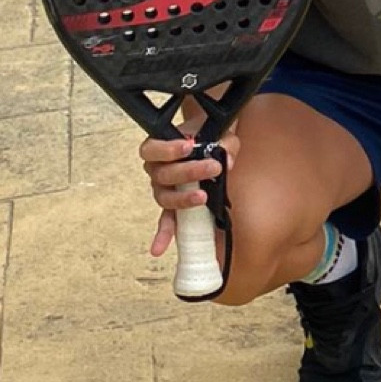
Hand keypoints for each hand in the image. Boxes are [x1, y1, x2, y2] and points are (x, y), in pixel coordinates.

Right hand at [141, 128, 238, 257]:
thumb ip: (224, 143)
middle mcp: (156, 170)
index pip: (153, 149)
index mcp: (159, 148)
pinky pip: (166, 221)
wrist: (207, 139)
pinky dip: (163, 234)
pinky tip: (159, 249)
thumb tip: (227, 161)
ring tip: (202, 197)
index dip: (168, 149)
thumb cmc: (206, 135)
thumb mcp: (218, 132)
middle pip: (164, 175)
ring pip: (165, 198)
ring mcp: (162, 190)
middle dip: (189, 172)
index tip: (190, 146)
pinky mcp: (172, 206)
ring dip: (184, 199)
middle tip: (213, 167)